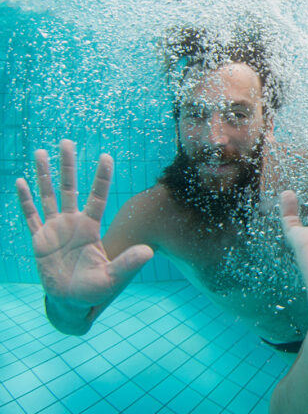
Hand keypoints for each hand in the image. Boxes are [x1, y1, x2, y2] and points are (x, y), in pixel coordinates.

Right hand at [16, 140, 152, 316]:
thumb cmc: (96, 290)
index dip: (101, 177)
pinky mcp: (39, 241)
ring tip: (41, 152)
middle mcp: (73, 223)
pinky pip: (31, 216)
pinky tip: (21, 182)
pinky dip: (25, 200)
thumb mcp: (114, 277)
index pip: (98, 197)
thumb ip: (128, 263)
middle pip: (69, 188)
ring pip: (48, 196)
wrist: (73, 303)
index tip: (106, 156)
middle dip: (68, 165)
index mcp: (91, 228)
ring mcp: (55, 229)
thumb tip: (149, 252)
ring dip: (44, 175)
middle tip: (67, 142)